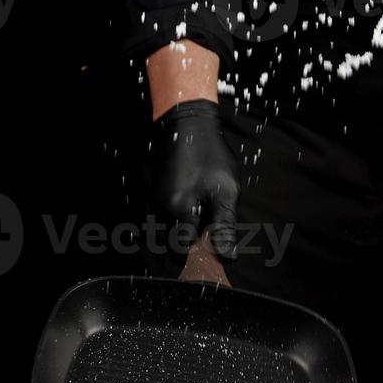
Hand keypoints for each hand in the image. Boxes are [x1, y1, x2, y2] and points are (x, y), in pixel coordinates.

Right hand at [150, 98, 239, 258]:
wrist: (188, 125)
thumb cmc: (210, 156)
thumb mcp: (226, 191)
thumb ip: (224, 226)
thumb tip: (227, 257)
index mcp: (178, 211)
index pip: (182, 251)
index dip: (199, 251)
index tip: (212, 244)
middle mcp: (161, 209)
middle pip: (171, 243)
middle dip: (190, 240)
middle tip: (209, 222)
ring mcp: (155, 200)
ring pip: (166, 231)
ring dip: (183, 228)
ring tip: (202, 209)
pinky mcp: (155, 193)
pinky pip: (163, 216)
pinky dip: (177, 216)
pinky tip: (192, 201)